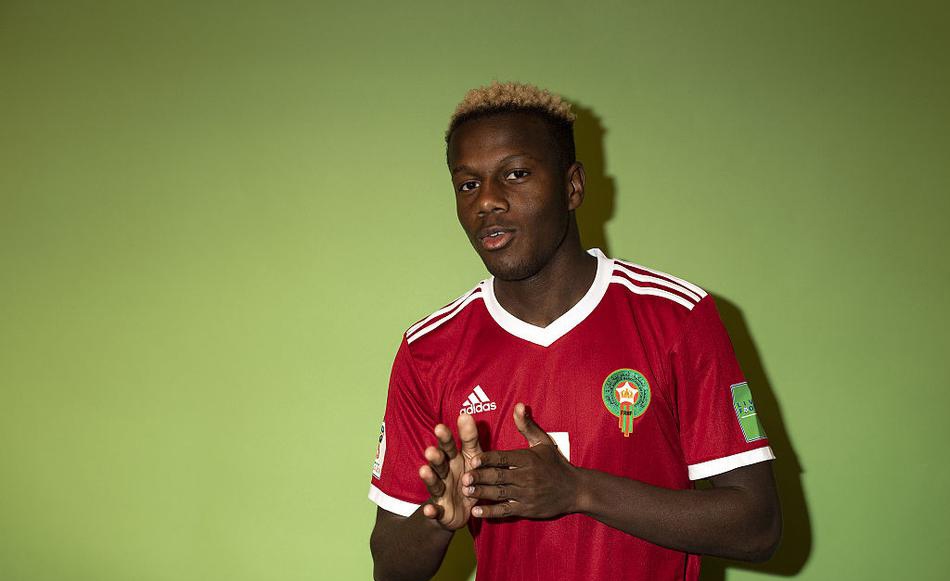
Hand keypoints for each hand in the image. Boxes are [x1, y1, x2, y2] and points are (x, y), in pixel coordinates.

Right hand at [418, 413, 482, 529]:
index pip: (449, 446)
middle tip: (431, 450)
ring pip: (434, 484)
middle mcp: (444, 473)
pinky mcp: (440, 510)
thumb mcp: (473, 457)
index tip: (440, 427)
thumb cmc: (468, 477)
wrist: (461, 510)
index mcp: (453, 459)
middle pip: (439, 463)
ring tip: (424, 472)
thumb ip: (470, 438)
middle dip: (435, 457)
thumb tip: (466, 413)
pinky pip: (436, 512)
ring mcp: (441, 491)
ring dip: (429, 478)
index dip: (445, 438)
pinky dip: (432, 512)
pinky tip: (429, 510)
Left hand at [462, 402, 580, 518]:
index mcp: (528, 459)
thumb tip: (518, 405)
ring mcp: (527, 494)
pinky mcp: (527, 509)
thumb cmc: (556, 463)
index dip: (488, 459)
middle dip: (480, 477)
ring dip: (482, 493)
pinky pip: (506, 510)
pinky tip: (476, 511)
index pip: (504, 458)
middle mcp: (526, 477)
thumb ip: (527, 425)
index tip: (473, 459)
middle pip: (499, 476)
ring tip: (466, 492)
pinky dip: (491, 512)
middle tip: (463, 478)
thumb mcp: (543, 442)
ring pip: (500, 493)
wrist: (575, 490)